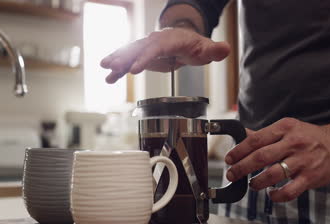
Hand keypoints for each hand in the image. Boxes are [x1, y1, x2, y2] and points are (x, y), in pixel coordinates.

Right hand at [100, 27, 229, 83]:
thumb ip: (213, 50)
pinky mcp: (143, 56)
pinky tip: (109, 78)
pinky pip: (129, 61)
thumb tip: (224, 48)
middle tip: (111, 66)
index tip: (134, 69)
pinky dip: (118, 68)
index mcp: (170, 39)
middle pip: (138, 48)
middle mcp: (155, 41)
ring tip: (104, 68)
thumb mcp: (206, 49)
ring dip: (117, 60)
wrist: (185, 40)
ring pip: (130, 53)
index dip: (144, 58)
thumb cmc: (195, 46)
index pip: (156, 48)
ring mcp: (147, 48)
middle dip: (124, 57)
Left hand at [224, 118, 329, 201]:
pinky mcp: (311, 177)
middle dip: (241, 167)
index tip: (229, 159)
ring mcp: (303, 161)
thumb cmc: (308, 137)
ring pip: (272, 174)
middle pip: (260, 157)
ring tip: (251, 184)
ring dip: (256, 182)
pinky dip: (276, 195)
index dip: (238, 150)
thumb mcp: (287, 128)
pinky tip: (270, 193)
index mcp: (284, 128)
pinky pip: (289, 191)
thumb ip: (264, 134)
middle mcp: (293, 143)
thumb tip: (240, 134)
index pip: (255, 140)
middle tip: (231, 174)